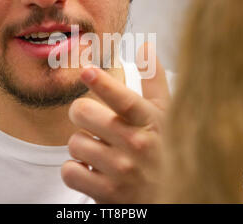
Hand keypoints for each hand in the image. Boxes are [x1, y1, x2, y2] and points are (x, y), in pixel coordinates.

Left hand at [61, 43, 170, 203]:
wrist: (172, 198)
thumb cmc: (164, 150)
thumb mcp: (166, 115)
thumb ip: (154, 81)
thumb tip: (146, 46)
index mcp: (151, 122)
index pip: (125, 101)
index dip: (104, 84)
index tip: (87, 70)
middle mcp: (138, 146)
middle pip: (84, 113)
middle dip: (81, 114)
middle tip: (90, 120)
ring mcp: (122, 171)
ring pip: (74, 142)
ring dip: (82, 146)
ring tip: (100, 151)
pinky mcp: (107, 193)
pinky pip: (69, 171)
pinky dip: (75, 170)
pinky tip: (93, 171)